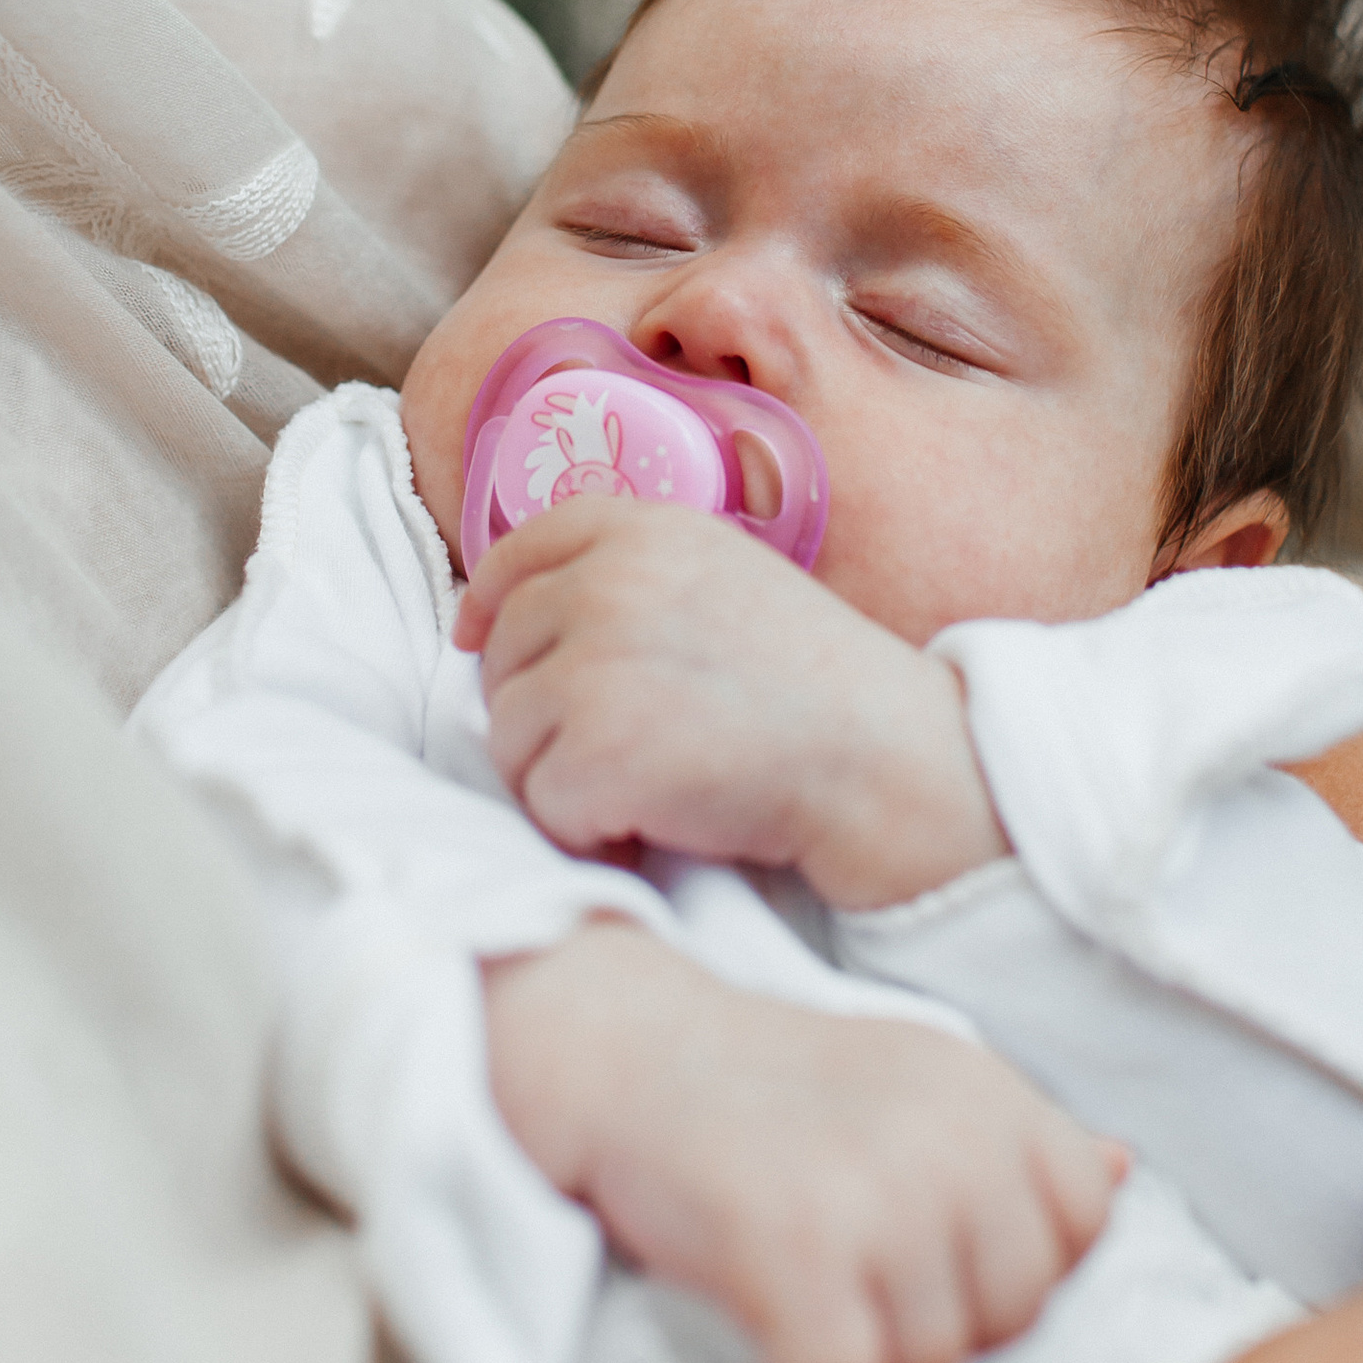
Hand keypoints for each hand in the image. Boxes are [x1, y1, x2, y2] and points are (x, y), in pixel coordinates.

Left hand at [452, 503, 1005, 908]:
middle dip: (541, 712)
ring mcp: (597, 663)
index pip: (523, 545)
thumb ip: (632, 581)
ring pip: (509, 735)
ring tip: (650, 786)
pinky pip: (541, 805)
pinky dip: (589, 832)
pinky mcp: (595, 748)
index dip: (491, 597)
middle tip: (626, 749)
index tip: (477, 637)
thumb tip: (509, 621)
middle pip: (503, 654)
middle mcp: (611, 581)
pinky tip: (655, 824)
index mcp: (646, 529)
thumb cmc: (815, 691)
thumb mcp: (726, 583)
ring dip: (562, 779)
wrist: (885, 761)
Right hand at [482, 923, 1121, 1362]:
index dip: (1020, 1271)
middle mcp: (946, 1133)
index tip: (946, 1278)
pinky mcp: (793, 1249)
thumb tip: (1120, 1176)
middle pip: (1013, 1313)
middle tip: (872, 1326)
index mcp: (983, 1089)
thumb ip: (1009, 1135)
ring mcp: (872, 1190)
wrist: (622, 1054)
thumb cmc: (762, 1087)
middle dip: (948, 1342)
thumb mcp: (907, 1076)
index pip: (1083, 1221)